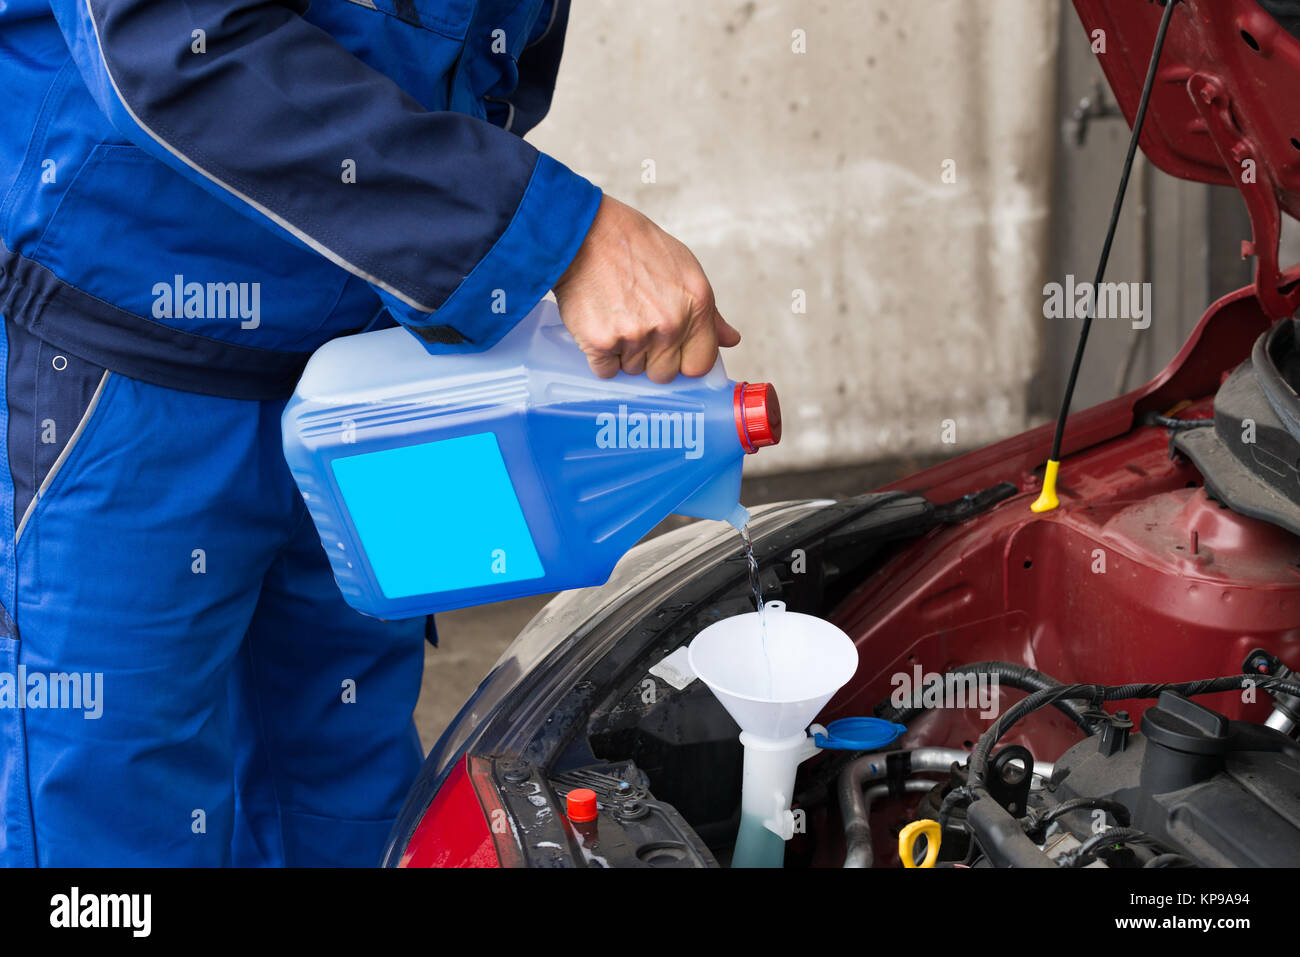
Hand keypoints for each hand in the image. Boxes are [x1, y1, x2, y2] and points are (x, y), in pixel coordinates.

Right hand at [552, 195, 740, 382]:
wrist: (584, 233)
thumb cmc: (634, 247)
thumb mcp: (684, 269)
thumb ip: (709, 313)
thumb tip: (731, 340)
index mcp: (697, 305)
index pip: (700, 365)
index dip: (684, 361)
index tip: (672, 352)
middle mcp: (669, 324)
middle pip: (664, 374)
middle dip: (650, 359)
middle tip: (636, 327)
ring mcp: (635, 336)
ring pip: (632, 371)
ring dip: (624, 354)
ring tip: (616, 317)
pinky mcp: (601, 343)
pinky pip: (605, 371)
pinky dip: (600, 357)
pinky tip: (600, 326)